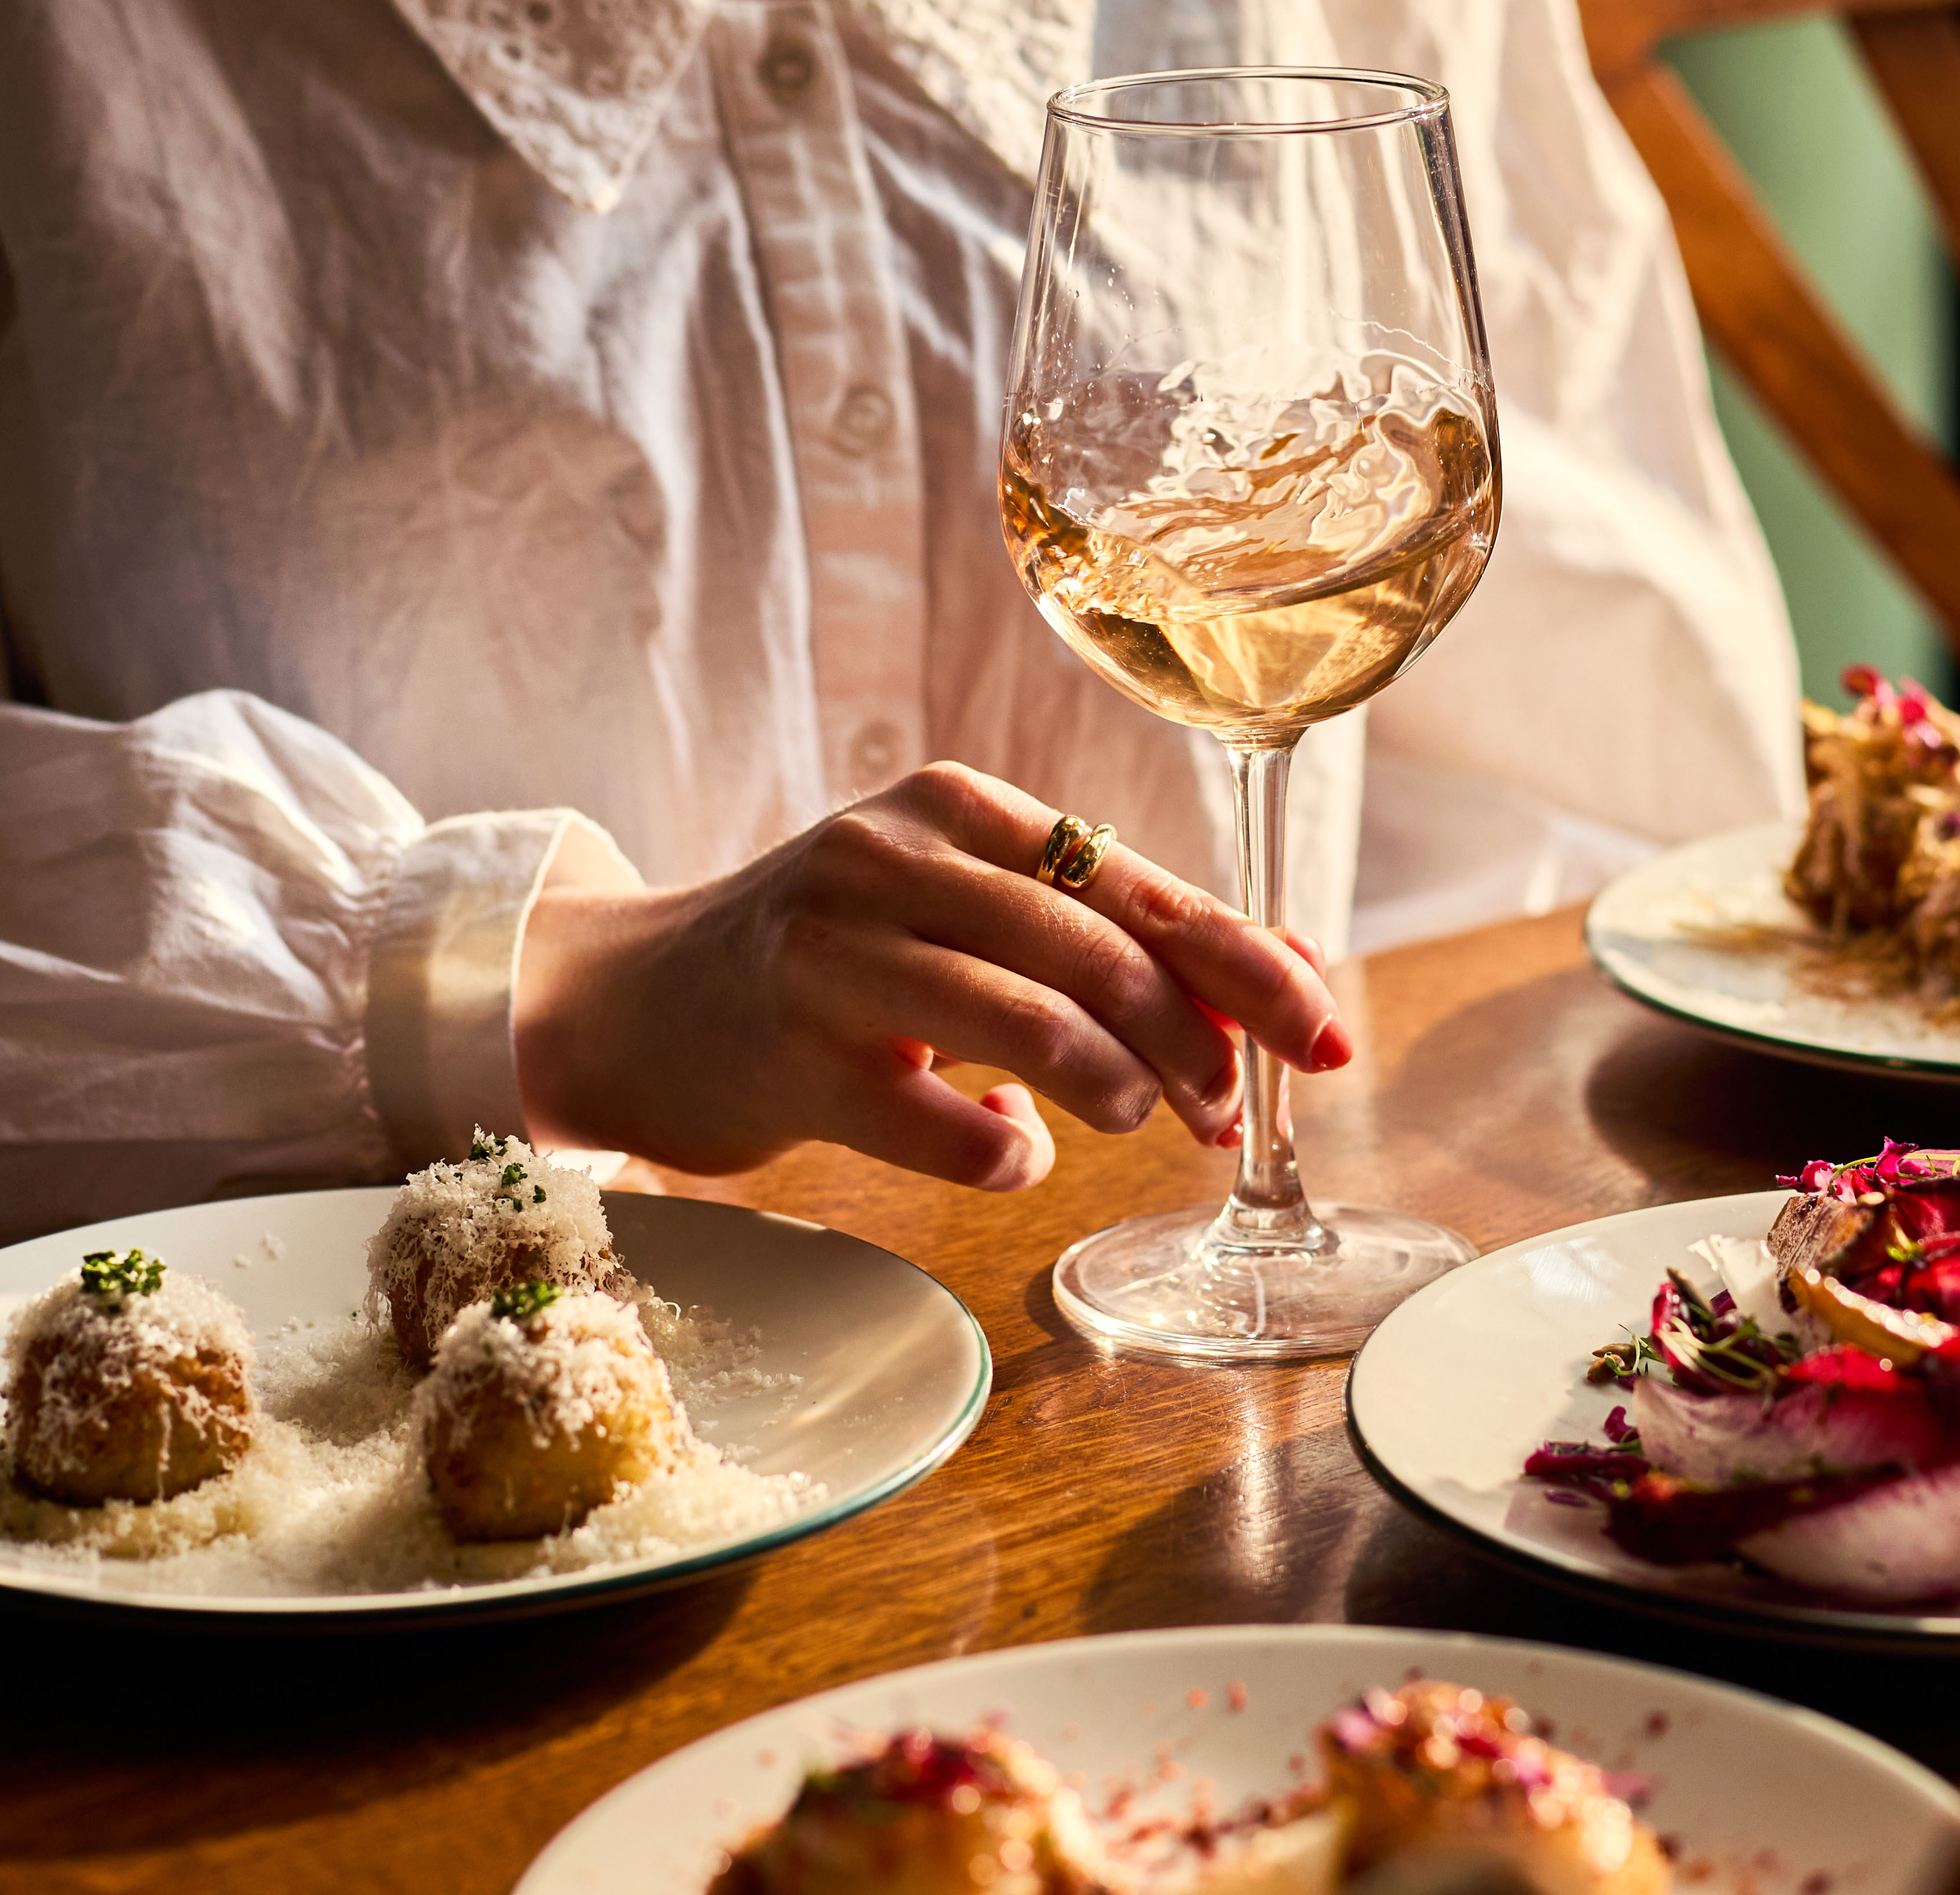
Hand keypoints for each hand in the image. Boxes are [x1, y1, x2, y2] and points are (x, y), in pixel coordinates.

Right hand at [511, 763, 1351, 1190]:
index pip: (1140, 882)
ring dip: (1113, 1085)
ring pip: (1030, 1019)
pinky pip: (941, 1122)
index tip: (1326, 1034)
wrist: (633, 1002)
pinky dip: (1004, 1152)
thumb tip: (1285, 974)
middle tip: (1223, 1109)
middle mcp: (896, 857)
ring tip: (1130, 1115)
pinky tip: (1006, 1148)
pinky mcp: (792, 1052)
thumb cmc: (834, 961)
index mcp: (959, 807)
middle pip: (1099, 948)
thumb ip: (1110, 935)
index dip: (1249, 964)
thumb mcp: (969, 913)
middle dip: (1196, 1040)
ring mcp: (835, 952)